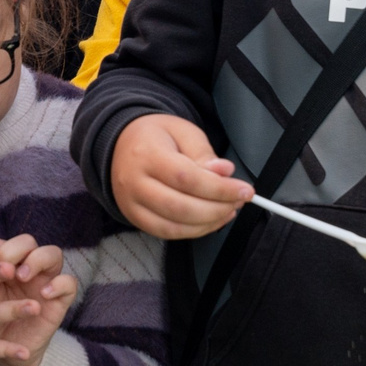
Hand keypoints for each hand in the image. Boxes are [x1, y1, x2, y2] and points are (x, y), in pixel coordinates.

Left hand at [0, 238, 78, 365]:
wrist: (4, 353)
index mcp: (4, 263)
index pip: (2, 241)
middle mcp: (26, 266)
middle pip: (28, 242)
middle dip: (14, 249)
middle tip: (1, 264)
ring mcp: (45, 280)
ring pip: (52, 255)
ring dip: (36, 261)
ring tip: (21, 275)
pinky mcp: (59, 299)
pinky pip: (69, 284)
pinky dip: (58, 284)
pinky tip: (44, 294)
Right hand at [109, 113, 250, 239]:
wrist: (120, 145)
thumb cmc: (157, 137)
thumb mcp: (183, 132)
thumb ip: (204, 154)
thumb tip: (225, 173)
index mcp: (146, 154)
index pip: (186, 178)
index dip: (219, 188)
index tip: (245, 190)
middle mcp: (134, 182)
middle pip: (180, 207)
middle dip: (217, 209)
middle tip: (238, 202)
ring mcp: (131, 204)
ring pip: (174, 226)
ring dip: (208, 223)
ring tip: (228, 211)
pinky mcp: (134, 218)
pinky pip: (167, 233)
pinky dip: (194, 231)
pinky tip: (211, 221)